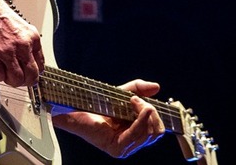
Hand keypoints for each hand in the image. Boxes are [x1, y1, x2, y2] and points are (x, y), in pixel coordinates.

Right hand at [0, 0, 43, 87]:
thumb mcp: (20, 26)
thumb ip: (25, 43)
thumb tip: (25, 60)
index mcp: (32, 37)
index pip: (41, 65)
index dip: (32, 73)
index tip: (27, 75)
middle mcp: (23, 44)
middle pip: (32, 76)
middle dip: (23, 81)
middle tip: (15, 78)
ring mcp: (8, 50)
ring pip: (17, 80)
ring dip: (9, 80)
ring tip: (3, 73)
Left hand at [51, 79, 165, 157]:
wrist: (76, 109)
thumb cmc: (97, 104)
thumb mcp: (122, 93)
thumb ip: (139, 90)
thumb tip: (157, 87)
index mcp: (135, 134)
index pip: (158, 130)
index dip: (155, 113)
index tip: (141, 100)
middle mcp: (132, 144)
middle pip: (157, 132)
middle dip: (152, 112)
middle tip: (136, 100)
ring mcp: (125, 148)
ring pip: (149, 133)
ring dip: (144, 112)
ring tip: (132, 101)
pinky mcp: (117, 149)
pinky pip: (136, 135)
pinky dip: (139, 118)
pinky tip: (133, 106)